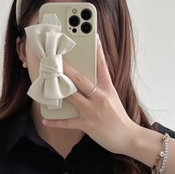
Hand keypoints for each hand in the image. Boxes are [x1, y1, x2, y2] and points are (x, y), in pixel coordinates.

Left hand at [41, 32, 138, 155]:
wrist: (128, 137)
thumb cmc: (119, 118)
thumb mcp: (113, 99)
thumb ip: (101, 89)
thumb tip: (87, 81)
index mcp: (107, 89)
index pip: (102, 66)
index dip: (98, 50)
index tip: (93, 36)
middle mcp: (100, 97)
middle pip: (80, 79)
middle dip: (66, 68)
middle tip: (55, 58)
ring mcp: (93, 111)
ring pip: (72, 96)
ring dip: (58, 89)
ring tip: (46, 81)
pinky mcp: (88, 124)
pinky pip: (68, 122)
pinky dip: (56, 122)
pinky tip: (46, 120)